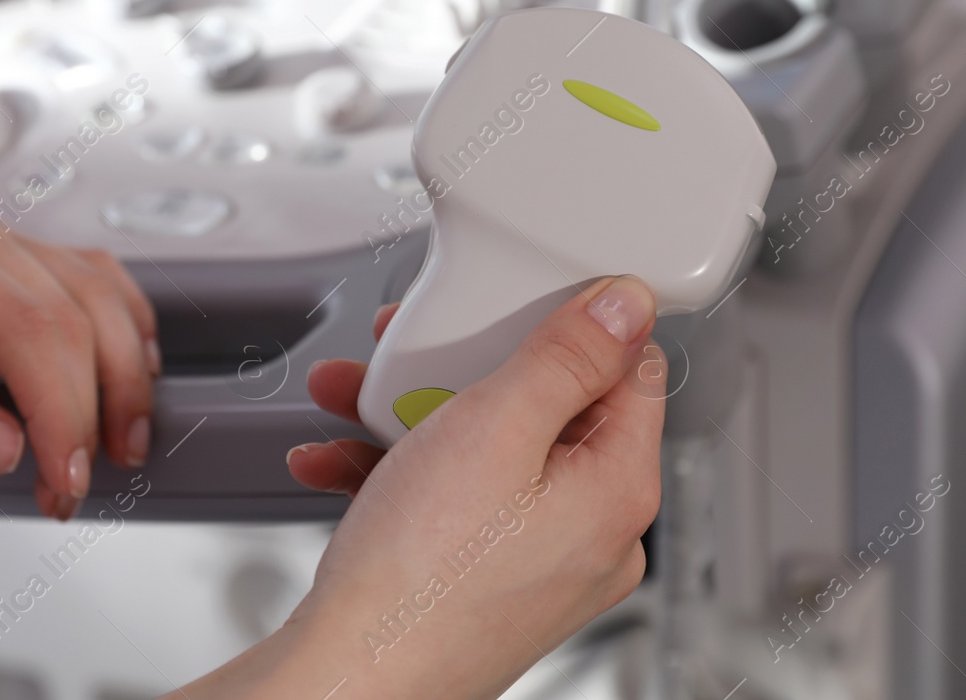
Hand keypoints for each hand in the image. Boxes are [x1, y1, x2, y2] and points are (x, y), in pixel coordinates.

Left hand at [0, 192, 157, 519]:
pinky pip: (92, 280)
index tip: (64, 478)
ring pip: (100, 293)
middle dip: (98, 407)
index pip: (31, 328)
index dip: (65, 412)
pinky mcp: (9, 252)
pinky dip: (121, 330)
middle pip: (77, 313)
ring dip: (125, 372)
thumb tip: (4, 448)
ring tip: (118, 443)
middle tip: (76, 482)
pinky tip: (126, 375)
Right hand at [186, 276, 664, 699]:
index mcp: (619, 492)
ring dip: (411, 416)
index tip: (516, 302)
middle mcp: (591, 534)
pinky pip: (451, 503)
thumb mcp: (497, 426)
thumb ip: (567, 355)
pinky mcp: (483, 586)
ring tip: (351, 396)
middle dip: (461, 370)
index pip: (628, 373)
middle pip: (545, 409)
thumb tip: (627, 305)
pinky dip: (396, 474)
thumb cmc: (422, 576)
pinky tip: (337, 461)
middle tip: (406, 348)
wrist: (348, 679)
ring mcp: (536, 565)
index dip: (572, 327)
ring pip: (484, 453)